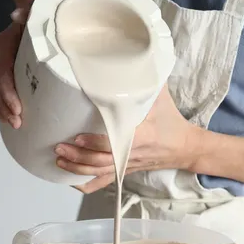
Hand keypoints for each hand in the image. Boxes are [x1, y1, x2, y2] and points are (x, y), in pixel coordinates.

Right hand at [0, 3, 32, 127]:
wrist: (34, 8)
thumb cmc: (38, 12)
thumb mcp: (37, 8)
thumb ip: (29, 9)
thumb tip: (16, 15)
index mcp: (5, 43)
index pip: (1, 71)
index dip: (7, 92)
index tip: (17, 108)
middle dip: (3, 106)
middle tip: (18, 122)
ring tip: (14, 124)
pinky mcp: (3, 71)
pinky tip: (8, 117)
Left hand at [54, 86, 202, 193]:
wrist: (184, 147)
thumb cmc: (170, 120)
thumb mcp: (161, 97)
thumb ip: (145, 81)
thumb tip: (127, 58)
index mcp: (142, 136)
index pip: (115, 143)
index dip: (95, 143)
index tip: (77, 137)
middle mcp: (132, 155)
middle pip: (102, 162)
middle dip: (79, 157)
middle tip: (59, 147)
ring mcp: (127, 165)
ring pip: (100, 173)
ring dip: (78, 169)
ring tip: (60, 160)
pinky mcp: (125, 171)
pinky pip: (104, 182)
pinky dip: (88, 184)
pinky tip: (71, 181)